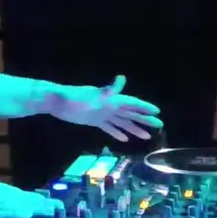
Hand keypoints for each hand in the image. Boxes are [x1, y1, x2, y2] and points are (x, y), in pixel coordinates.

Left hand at [44, 75, 162, 141]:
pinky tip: (124, 138)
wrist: (57, 101)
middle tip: (159, 125)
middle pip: (130, 113)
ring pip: (122, 122)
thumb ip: (108, 89)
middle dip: (145, 119)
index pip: (131, 103)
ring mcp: (102, 114)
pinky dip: (117, 133)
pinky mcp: (94, 121)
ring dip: (134, 128)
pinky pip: (109, 128)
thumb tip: (121, 78)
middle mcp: (109, 106)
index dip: (144, 107)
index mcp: (111, 99)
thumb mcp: (93, 94)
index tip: (157, 111)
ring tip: (147, 136)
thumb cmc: (73, 97)